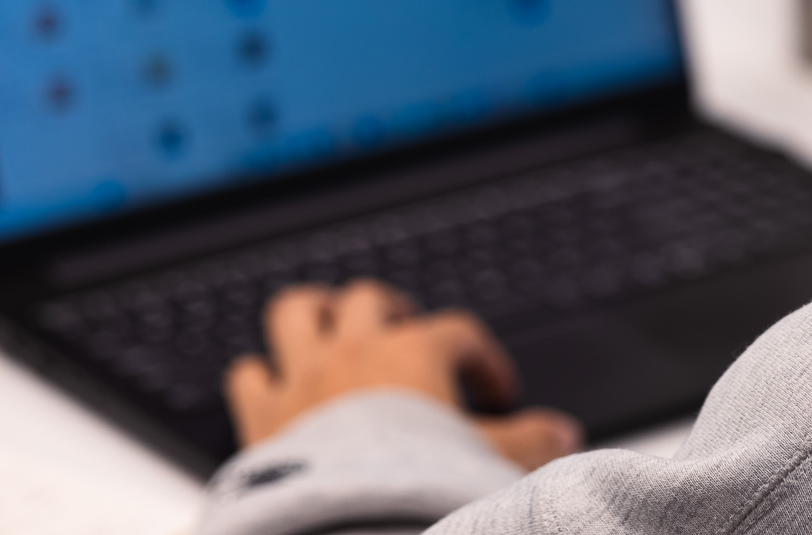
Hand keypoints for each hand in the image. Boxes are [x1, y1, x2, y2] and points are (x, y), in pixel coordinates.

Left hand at [224, 280, 581, 468]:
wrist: (352, 529)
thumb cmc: (424, 489)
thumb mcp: (497, 465)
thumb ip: (534, 444)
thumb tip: (563, 434)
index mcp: (416, 354)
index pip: (458, 333)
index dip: (482, 358)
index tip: (497, 392)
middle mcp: (356, 352)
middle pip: (369, 299)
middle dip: (391, 312)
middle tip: (407, 336)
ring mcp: (304, 378)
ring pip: (297, 311)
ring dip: (316, 314)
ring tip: (332, 330)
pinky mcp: (262, 416)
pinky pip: (247, 372)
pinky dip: (261, 375)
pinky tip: (276, 388)